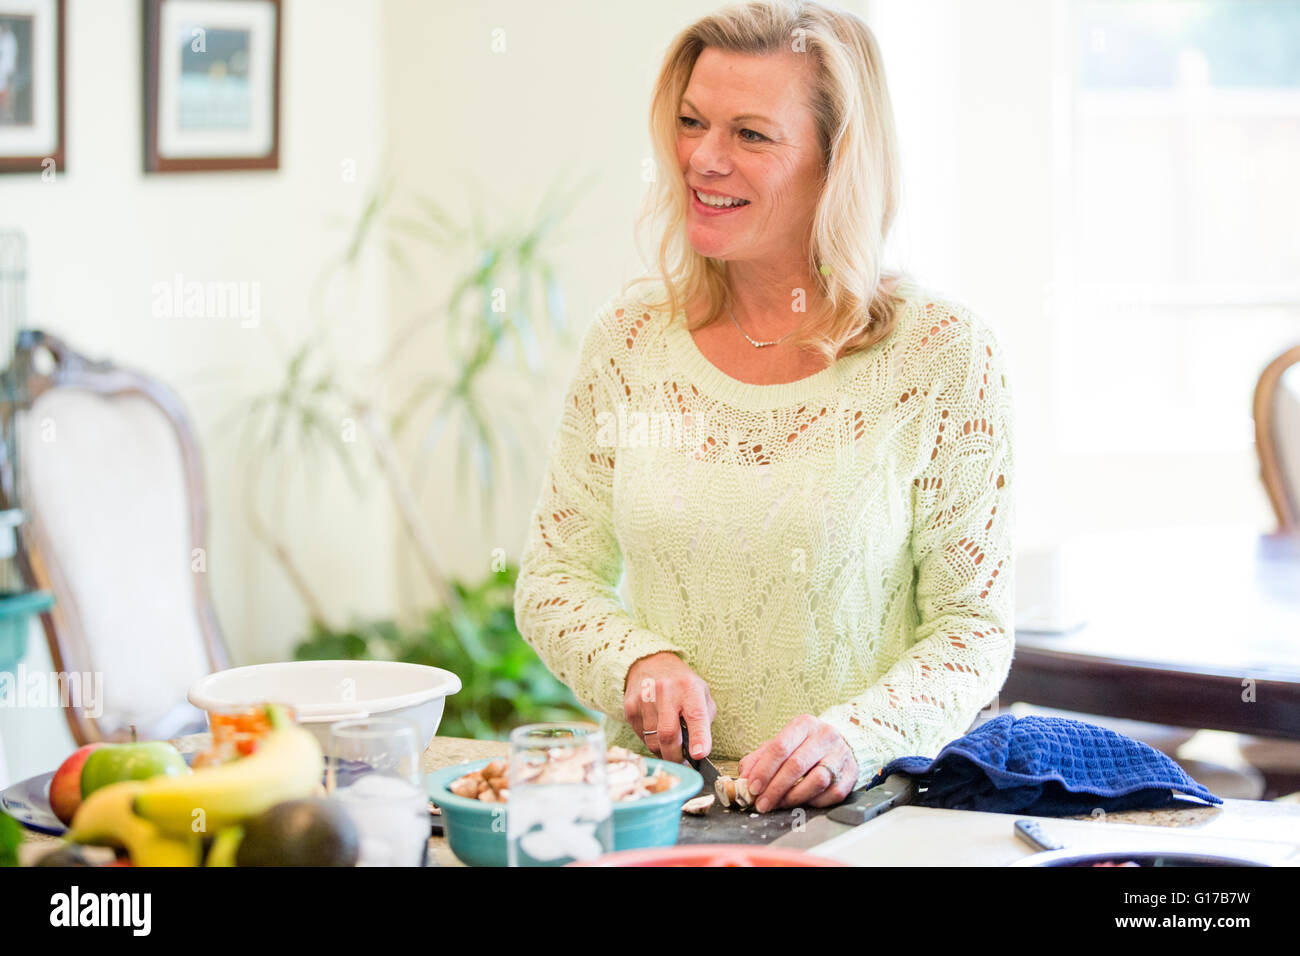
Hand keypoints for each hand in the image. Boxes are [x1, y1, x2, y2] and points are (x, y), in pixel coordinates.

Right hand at [623, 652, 715, 763]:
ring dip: (663, 750)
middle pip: (668, 734)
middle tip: (682, 762)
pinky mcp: (630, 707)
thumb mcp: (701, 694)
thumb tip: (699, 750)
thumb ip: (704, 720)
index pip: (696, 716)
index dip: (699, 738)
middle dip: (676, 756)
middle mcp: (665, 691)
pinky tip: (656, 729)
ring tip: (669, 743)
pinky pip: (641, 737)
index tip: (699, 755)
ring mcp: (644, 699)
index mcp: (689, 688)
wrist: (651, 662)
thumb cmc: (682, 684)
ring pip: (653, 741)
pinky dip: (651, 740)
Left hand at [738, 715, 857, 811]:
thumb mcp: (779, 744)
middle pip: (797, 765)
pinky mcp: (851, 774)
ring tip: (781, 804)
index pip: (780, 747)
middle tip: (762, 803)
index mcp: (804, 724)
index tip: (753, 788)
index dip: (764, 770)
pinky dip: (814, 802)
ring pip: (817, 780)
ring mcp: (840, 755)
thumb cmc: (804, 746)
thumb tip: (743, 779)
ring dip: (794, 797)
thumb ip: (758, 759)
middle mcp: (825, 736)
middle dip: (775, 789)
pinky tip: (802, 802)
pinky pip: (832, 794)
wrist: (840, 743)